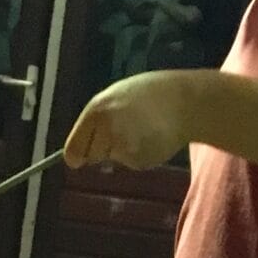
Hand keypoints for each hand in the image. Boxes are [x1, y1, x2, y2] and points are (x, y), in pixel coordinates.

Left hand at [65, 70, 201, 169]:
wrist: (183, 101)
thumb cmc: (149, 95)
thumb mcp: (115, 96)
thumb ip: (96, 120)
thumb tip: (76, 153)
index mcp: (97, 110)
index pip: (73, 149)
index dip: (76, 155)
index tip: (79, 159)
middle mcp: (106, 129)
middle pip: (92, 156)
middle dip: (103, 148)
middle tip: (124, 130)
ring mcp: (122, 146)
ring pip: (113, 159)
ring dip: (123, 150)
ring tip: (141, 130)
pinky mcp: (138, 159)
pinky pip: (131, 162)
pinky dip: (139, 154)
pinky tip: (151, 137)